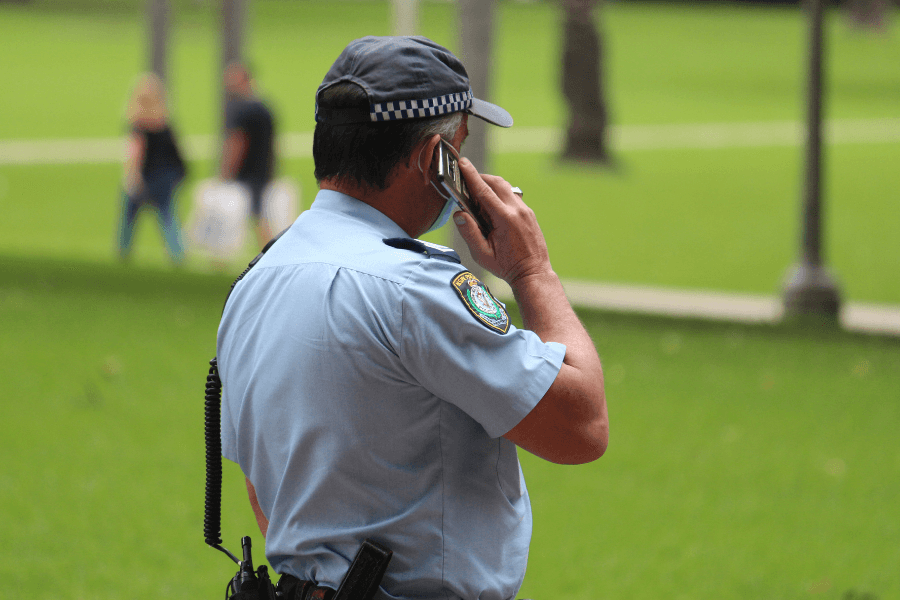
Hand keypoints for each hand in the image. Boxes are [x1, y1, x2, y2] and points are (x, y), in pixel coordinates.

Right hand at [454, 158, 551, 284]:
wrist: (533, 273)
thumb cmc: (507, 267)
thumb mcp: (482, 254)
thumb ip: (469, 232)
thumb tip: (458, 214)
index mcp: (505, 219)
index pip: (484, 191)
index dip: (471, 175)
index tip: (462, 163)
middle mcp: (517, 210)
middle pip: (496, 183)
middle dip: (480, 178)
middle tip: (465, 180)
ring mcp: (526, 211)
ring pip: (505, 188)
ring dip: (490, 186)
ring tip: (477, 197)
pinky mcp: (529, 214)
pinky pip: (512, 197)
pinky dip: (500, 196)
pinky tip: (492, 209)